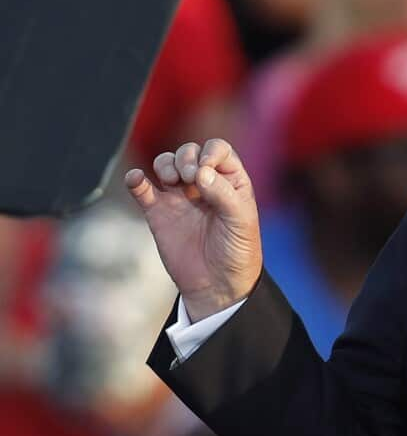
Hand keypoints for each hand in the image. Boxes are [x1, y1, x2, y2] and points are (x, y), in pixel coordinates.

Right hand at [124, 139, 261, 321]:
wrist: (217, 286)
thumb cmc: (237, 251)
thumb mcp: (241, 221)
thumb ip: (223, 193)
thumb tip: (200, 171)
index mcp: (230, 181)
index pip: (217, 150)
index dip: (210, 152)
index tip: (205, 170)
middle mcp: (204, 184)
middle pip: (189, 152)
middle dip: (186, 158)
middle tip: (189, 179)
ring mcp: (180, 197)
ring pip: (165, 164)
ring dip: (165, 164)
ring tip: (172, 181)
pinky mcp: (158, 212)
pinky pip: (142, 189)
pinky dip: (136, 180)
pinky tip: (137, 180)